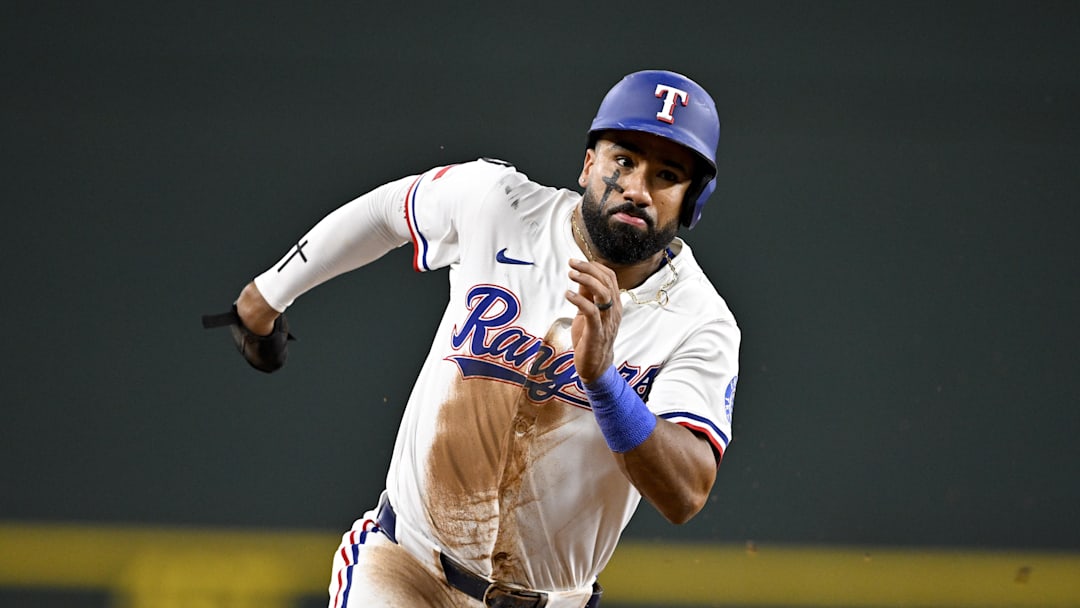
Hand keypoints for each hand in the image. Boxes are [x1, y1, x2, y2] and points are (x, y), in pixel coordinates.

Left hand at [566, 258, 620, 383]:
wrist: (595, 366)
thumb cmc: (590, 337)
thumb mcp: (588, 312)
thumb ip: (587, 296)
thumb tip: (581, 277)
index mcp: (613, 304)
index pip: (610, 277)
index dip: (594, 266)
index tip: (576, 262)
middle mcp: (614, 310)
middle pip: (607, 281)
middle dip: (588, 269)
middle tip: (571, 264)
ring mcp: (607, 321)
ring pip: (603, 293)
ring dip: (587, 280)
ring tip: (571, 275)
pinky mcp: (597, 332)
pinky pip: (592, 312)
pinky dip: (580, 300)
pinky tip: (568, 294)